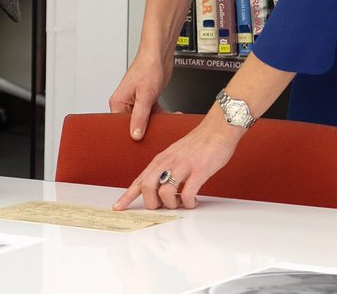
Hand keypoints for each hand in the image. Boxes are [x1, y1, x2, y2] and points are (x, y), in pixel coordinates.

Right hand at [108, 48, 174, 139]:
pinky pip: (153, 114)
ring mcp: (137, 102)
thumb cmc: (148, 66)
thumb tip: (135, 135)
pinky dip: (162, 116)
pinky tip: (170, 116)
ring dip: (157, 122)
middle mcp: (126, 103)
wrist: (160, 54)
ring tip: (166, 123)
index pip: (120, 127)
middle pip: (133, 125)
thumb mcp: (145, 96)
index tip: (141, 140)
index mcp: (118, 102)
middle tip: (156, 132)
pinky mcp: (148, 100)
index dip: (130, 134)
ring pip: (146, 121)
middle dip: (146, 129)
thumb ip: (140, 117)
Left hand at [112, 113, 241, 210]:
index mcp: (161, 159)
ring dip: (172, 204)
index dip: (127, 196)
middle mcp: (168, 162)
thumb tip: (157, 188)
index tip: (118, 207)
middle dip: (153, 204)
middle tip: (164, 206)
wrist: (218, 129)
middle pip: (147, 188)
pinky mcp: (199, 170)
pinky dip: (189, 202)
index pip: (138, 180)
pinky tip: (193, 201)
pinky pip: (188, 193)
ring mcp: (183, 166)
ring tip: (181, 203)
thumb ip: (164, 168)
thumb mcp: (174, 154)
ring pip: (165, 192)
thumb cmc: (198, 144)